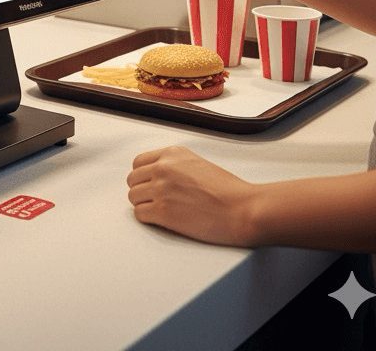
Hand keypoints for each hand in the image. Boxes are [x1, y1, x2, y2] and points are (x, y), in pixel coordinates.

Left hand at [126, 146, 258, 246]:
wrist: (243, 209)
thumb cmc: (228, 191)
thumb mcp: (198, 163)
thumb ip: (175, 165)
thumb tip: (157, 174)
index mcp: (172, 154)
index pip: (138, 162)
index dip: (143, 176)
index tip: (148, 184)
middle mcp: (163, 168)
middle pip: (133, 180)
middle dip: (141, 190)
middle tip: (154, 200)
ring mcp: (161, 189)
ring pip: (133, 197)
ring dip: (143, 205)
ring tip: (159, 211)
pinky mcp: (163, 212)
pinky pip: (139, 214)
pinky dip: (147, 218)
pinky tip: (161, 220)